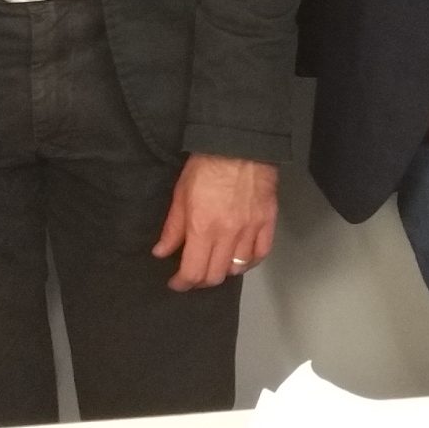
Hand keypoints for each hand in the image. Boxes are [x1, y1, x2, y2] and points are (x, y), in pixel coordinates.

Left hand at [152, 154, 277, 290]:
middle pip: (215, 275)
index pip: (192, 271)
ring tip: (215, 264)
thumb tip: (161, 252)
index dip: (182, 283)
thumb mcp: (181, 194)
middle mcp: (227, 234)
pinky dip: (249, 262)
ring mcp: (250, 229)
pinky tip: (240, 259)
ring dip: (223, 272)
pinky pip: (261, 254)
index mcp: (202, 227)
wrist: (240, 144)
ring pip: (237, 269)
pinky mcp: (267, 222)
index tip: (176, 282)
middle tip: (193, 275)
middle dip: (200, 281)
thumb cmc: (208, 164)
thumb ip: (172, 228)